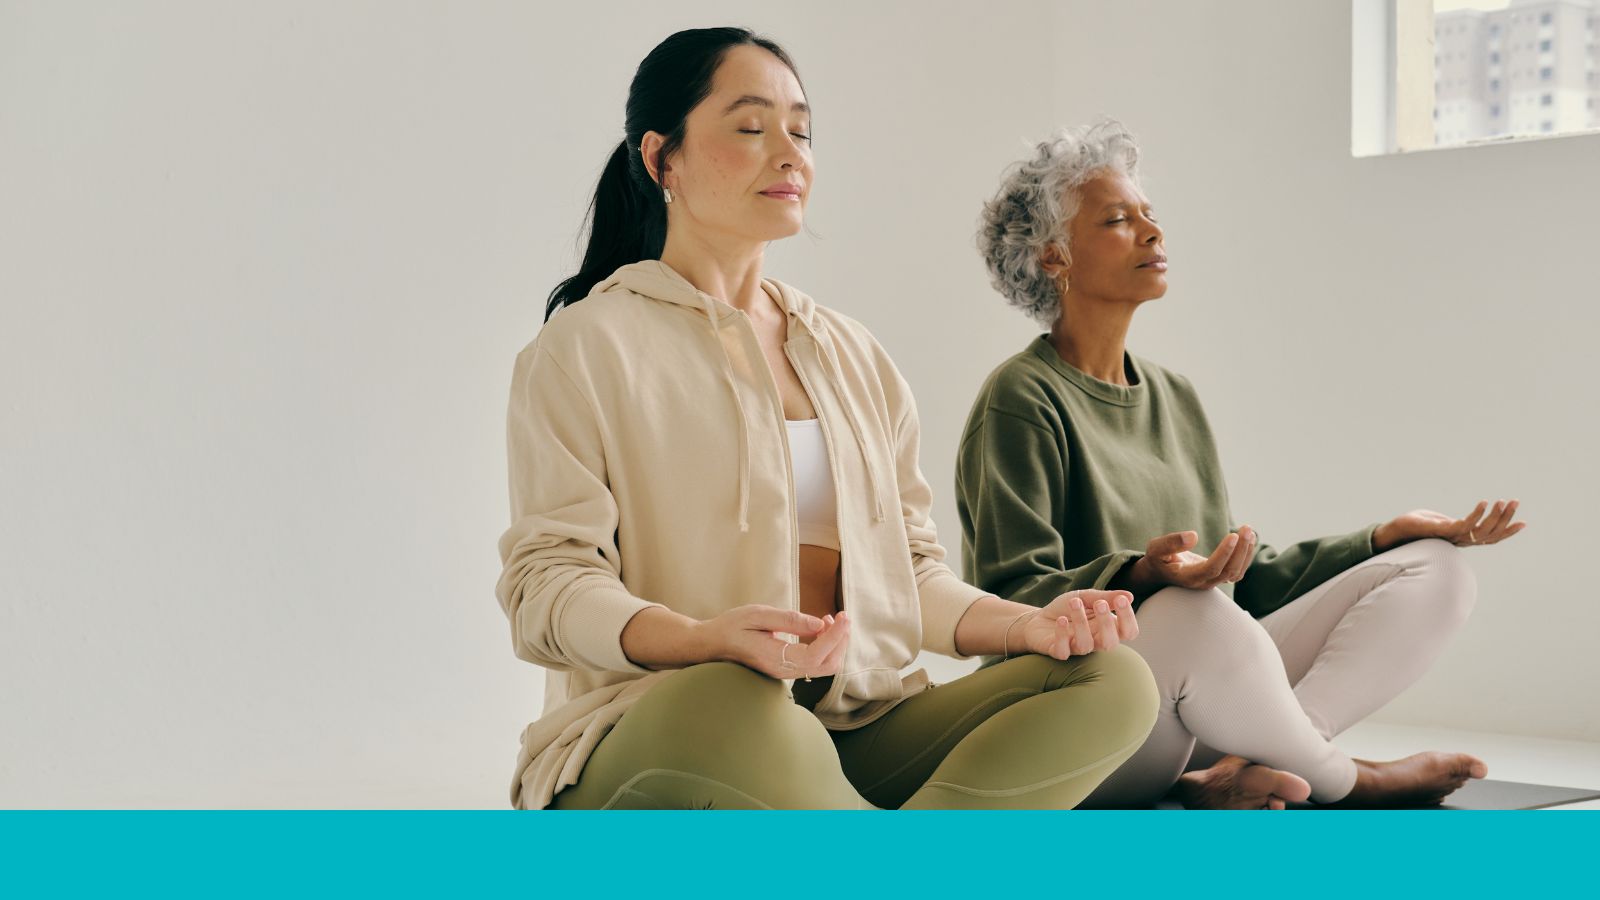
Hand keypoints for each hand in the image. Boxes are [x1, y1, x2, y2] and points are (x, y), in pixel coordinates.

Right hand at [703, 605, 850, 680]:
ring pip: (824, 666)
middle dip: (841, 641)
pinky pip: (814, 663)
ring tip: (832, 620)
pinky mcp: (786, 669)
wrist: (711, 645)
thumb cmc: (730, 627)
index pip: (816, 654)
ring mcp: (785, 672)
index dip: (836, 636)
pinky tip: (820, 628)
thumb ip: (789, 620)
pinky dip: (825, 646)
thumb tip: (820, 623)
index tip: (844, 615)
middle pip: (827, 665)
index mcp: (775, 658)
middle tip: (842, 616)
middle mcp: (783, 671)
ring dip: (835, 644)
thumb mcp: (757, 615)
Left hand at [1020, 590, 1138, 658]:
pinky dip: (1062, 635)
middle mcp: (1095, 641)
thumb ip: (1106, 597)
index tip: (1121, 600)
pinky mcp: (1058, 652)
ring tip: (1074, 602)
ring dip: (1081, 622)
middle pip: (1111, 643)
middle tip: (1100, 603)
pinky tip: (1061, 620)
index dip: (1128, 618)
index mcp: (1107, 628)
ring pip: (1086, 645)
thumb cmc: (1066, 609)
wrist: (1038, 618)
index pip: (1128, 632)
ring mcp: (1076, 648)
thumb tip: (1129, 595)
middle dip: (1107, 623)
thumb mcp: (1086, 597)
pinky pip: (1063, 651)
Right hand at [1126, 527, 1256, 591]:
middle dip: (1241, 550)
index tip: (1233, 535)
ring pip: (1236, 572)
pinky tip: (1248, 539)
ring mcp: (1212, 581)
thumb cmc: (1158, 559)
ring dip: (1246, 552)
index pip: (1212, 568)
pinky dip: (1245, 556)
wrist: (1160, 572)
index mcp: (1188, 577)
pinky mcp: (1218, 577)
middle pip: (1229, 571)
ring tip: (1249, 531)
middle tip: (1246, 529)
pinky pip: (1237, 571)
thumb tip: (1193, 535)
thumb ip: (1171, 543)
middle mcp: (1203, 582)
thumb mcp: (1156, 549)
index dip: (1224, 553)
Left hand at [1373, 500, 1524, 550]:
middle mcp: (1460, 540)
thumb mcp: (1440, 522)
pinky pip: (1464, 525)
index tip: (1523, 522)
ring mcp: (1452, 537)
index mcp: (1462, 538)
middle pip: (1491, 534)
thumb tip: (1463, 522)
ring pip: (1481, 531)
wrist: (1394, 531)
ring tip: (1504, 501)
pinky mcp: (1442, 531)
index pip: (1491, 538)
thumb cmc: (1416, 525)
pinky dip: (1476, 514)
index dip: (1507, 531)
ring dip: (1495, 516)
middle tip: (1515, 502)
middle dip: (1506, 518)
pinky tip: (1484, 502)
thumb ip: (1453, 523)